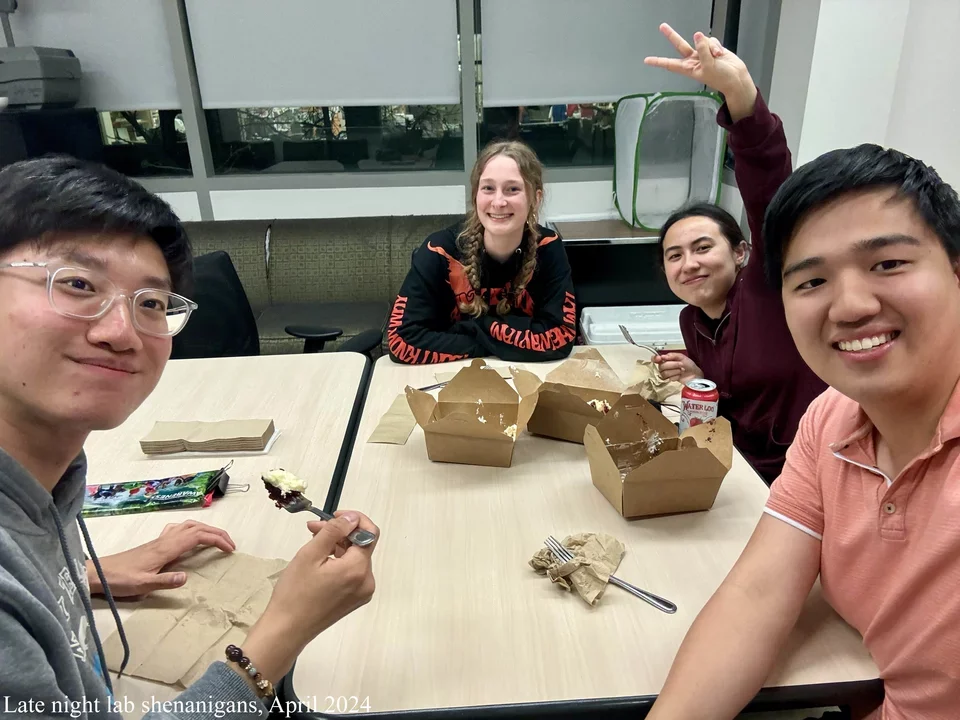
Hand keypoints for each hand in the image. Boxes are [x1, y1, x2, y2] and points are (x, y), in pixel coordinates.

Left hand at [89, 520, 235, 597]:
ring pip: (188, 525)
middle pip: (196, 527)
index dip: (217, 539)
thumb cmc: (119, 580)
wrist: (97, 573)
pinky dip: (191, 530)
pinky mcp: (154, 543)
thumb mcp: (142, 585)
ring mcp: (159, 540)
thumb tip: (186, 577)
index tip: (230, 549)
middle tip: (230, 545)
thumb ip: (165, 581)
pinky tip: (190, 538)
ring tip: (216, 540)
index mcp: (166, 548)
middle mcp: (165, 540)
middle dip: (216, 533)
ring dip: (205, 529)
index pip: (198, 536)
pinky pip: (178, 529)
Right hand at [240, 510, 378, 683]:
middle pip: (361, 546)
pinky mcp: (354, 600)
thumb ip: (334, 531)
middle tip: (313, 528)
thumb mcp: (310, 554)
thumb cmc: (294, 592)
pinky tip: (319, 562)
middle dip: (340, 533)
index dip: (354, 520)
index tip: (333, 515)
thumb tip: (353, 518)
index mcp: (358, 569)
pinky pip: (352, 572)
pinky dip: (339, 562)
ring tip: (313, 543)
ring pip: (355, 558)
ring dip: (338, 546)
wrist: (286, 630)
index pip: (369, 533)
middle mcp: (367, 581)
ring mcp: (362, 593)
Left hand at [644, 23, 757, 120]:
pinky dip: (717, 46)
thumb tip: (697, 36)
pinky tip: (721, 54)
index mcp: (688, 68)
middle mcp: (693, 60)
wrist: (736, 78)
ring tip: (716, 57)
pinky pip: (711, 41)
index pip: (670, 64)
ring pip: (701, 41)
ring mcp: (703, 53)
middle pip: (680, 45)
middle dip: (672, 35)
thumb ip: (702, 50)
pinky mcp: (712, 48)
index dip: (659, 62)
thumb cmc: (721, 78)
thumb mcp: (709, 66)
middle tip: (662, 26)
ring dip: (710, 47)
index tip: (647, 61)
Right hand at [654, 352, 703, 384]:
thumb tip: (662, 356)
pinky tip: (680, 375)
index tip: (660, 359)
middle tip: (681, 364)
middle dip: (673, 365)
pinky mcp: (670, 380)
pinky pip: (669, 378)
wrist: (694, 374)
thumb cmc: (689, 364)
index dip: (655, 359)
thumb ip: (672, 355)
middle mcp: (664, 366)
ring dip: (675, 371)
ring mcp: (667, 373)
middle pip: (661, 366)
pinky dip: (676, 376)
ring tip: (681, 370)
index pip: (655, 359)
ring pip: (665, 373)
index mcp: (666, 359)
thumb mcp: (681, 357)